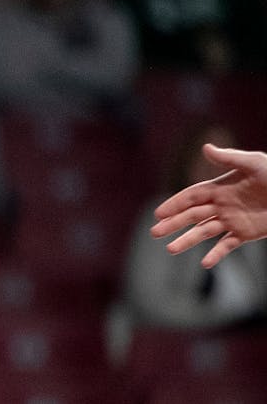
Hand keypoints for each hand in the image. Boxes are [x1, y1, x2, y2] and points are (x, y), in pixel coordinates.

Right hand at [151, 144, 266, 267]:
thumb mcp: (255, 163)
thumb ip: (229, 159)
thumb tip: (205, 148)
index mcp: (219, 187)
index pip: (190, 197)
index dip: (174, 204)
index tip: (158, 214)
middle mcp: (221, 205)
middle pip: (192, 216)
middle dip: (173, 224)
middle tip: (155, 233)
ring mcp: (232, 220)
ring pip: (204, 232)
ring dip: (187, 240)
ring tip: (171, 250)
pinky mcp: (246, 234)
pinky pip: (227, 246)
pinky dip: (216, 255)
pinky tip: (204, 263)